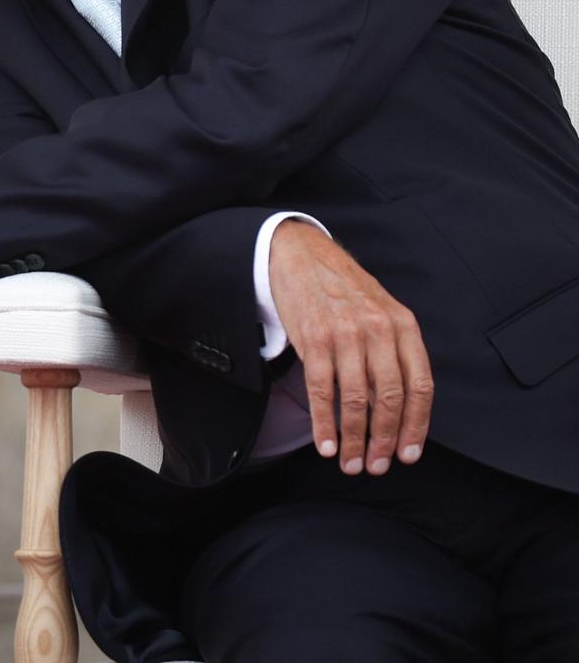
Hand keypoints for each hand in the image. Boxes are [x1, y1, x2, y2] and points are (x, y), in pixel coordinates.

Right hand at [268, 221, 432, 475]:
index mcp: (403, 326)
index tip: (410, 454)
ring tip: (350, 463)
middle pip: (389, 398)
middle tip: (378, 466)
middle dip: (385, 439)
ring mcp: (344, 334)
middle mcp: (378, 330)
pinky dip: (323, 422)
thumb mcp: (382, 312)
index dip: (417, 426)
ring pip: (355, 399)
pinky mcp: (313, 339)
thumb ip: (394, 352)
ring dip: (354, 439)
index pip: (420, 386)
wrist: (301, 255)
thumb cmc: (344, 290)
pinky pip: (321, 390)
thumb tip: (399, 407)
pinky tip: (325, 443)